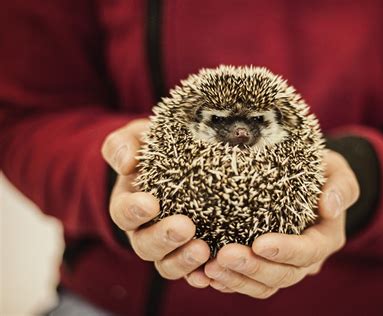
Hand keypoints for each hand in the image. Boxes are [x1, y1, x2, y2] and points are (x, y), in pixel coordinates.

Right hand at [101, 119, 210, 285]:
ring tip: (204, 250)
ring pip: (168, 264)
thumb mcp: (138, 138)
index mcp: (130, 205)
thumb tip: (126, 164)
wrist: (180, 160)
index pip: (123, 213)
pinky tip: (216, 272)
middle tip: (185, 227)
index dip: (133, 211)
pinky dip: (202, 275)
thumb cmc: (156, 149)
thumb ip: (124, 145)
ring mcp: (169, 246)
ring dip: (183, 261)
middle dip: (163, 239)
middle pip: (145, 245)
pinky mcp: (191, 252)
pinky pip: (194, 271)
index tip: (150, 203)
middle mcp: (145, 230)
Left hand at [195, 150, 358, 297]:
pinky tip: (204, 274)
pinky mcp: (263, 264)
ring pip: (263, 285)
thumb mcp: (337, 171)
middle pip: (282, 275)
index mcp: (325, 239)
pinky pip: (246, 282)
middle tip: (224, 255)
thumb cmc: (322, 173)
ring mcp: (282, 264)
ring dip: (236, 280)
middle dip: (253, 268)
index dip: (286, 250)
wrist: (309, 183)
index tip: (260, 243)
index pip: (308, 252)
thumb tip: (329, 206)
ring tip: (209, 269)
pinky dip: (227, 281)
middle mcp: (305, 259)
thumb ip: (341, 186)